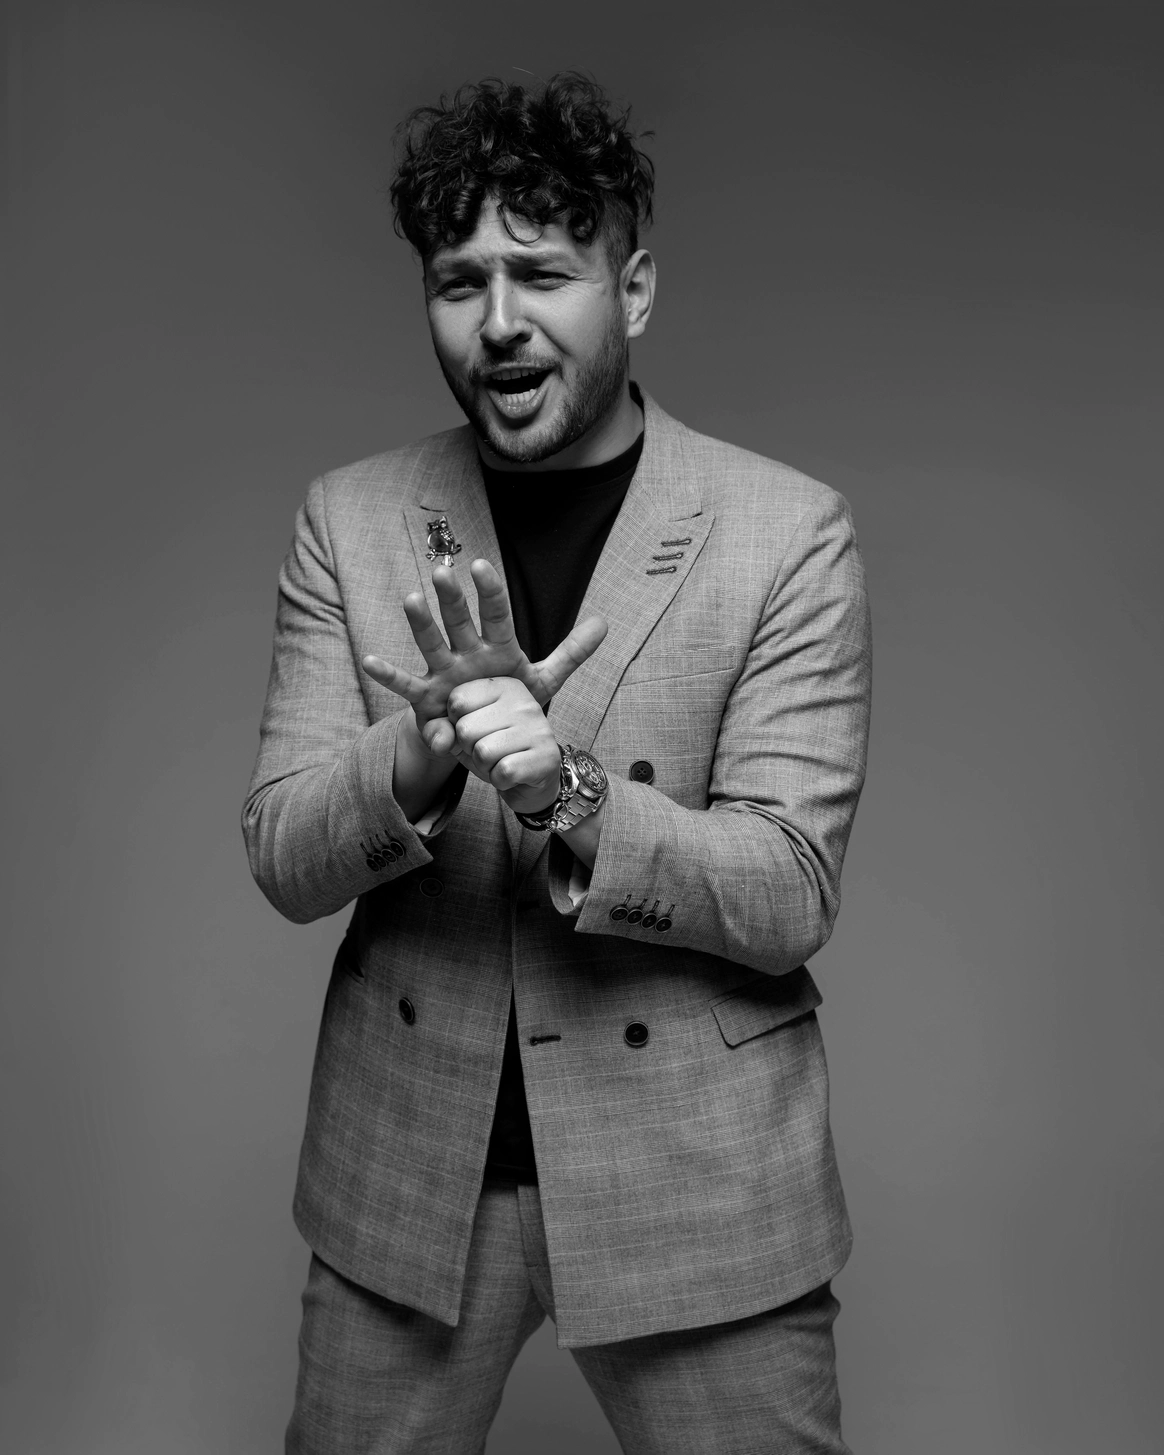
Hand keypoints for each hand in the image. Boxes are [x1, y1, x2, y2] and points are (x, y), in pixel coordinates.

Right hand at [362, 559, 605, 753]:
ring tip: (411, 599)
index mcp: (496, 647)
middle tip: (443, 571)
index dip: (490, 592)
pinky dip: (388, 675)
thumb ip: (571, 653)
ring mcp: (444, 674)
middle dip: (452, 598)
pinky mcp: (426, 701)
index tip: (482, 566)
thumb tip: (604, 621)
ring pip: (431, 645)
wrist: (486, 739)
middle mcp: (466, 654)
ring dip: (422, 624)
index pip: (496, 615)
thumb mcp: (544, 681)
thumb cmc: (509, 702)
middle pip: (459, 622)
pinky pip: (406, 687)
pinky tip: (369, 660)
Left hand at [446, 677, 562, 814]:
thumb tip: (439, 742)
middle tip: (491, 749)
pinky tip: (513, 775)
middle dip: (470, 749)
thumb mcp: (463, 735)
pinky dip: (500, 780)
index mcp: (503, 686)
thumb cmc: (495, 750)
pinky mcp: (546, 756)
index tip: (477, 728)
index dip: (457, 724)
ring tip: (501, 761)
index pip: (457, 699)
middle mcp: (524, 701)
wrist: (530, 781)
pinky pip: (503, 772)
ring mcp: (538, 728)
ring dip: (485, 766)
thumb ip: (441, 730)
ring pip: (483, 752)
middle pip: (466, 728)